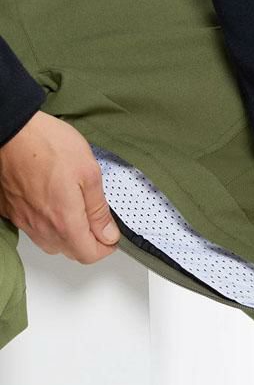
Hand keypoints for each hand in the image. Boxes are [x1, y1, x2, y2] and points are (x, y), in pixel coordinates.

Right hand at [0, 110, 119, 263]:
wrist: (11, 129)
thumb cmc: (47, 144)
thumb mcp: (89, 173)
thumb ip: (99, 210)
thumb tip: (108, 234)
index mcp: (65, 221)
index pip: (89, 255)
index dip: (105, 247)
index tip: (111, 234)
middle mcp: (42, 227)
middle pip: (71, 251)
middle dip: (88, 242)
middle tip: (96, 219)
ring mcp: (24, 220)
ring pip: (52, 242)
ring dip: (68, 234)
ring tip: (76, 210)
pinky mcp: (11, 212)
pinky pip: (34, 229)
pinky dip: (48, 224)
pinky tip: (53, 203)